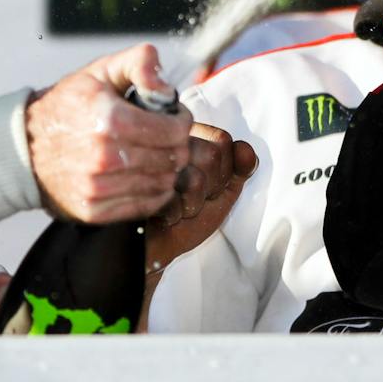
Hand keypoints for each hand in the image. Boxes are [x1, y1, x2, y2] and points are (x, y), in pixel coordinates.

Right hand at [25, 44, 195, 223]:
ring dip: (167, 168)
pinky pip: (146, 206)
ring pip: (164, 184)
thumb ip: (140, 63)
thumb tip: (167, 87)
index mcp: (110, 120)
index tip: (173, 117)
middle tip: (166, 135)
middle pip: (173, 159)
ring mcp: (99, 188)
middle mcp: (105, 158)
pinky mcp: (95, 210)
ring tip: (154, 153)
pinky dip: (153, 191)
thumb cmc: (68, 106)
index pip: (174, 131)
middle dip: (177, 144)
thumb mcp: (101, 71)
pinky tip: (143, 174)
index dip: (181, 121)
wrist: (24, 146)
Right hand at [143, 122, 257, 272]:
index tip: (210, 185)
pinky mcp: (135, 185)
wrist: (156, 245)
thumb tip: (247, 150)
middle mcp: (166, 142)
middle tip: (193, 199)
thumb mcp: (223, 190)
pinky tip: (162, 215)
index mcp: (187, 137)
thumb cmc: (188, 215)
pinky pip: (171, 200)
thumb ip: (240, 167)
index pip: (222, 139)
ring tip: (178, 208)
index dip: (223, 171)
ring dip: (192, 205)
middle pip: (211, 156)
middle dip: (209, 188)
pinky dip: (172, 216)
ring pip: (194, 180)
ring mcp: (148, 162)